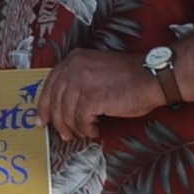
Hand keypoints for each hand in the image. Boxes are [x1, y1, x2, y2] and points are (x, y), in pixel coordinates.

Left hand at [34, 48, 160, 141]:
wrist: (152, 76)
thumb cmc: (129, 76)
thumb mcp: (97, 69)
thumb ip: (78, 80)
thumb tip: (63, 104)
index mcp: (74, 59)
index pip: (50, 85)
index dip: (44, 106)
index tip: (41, 121)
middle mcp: (75, 68)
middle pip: (56, 102)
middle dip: (58, 123)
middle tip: (65, 135)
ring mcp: (82, 82)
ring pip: (67, 114)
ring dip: (75, 128)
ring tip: (85, 132)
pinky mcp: (92, 98)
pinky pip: (82, 121)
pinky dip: (87, 129)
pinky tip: (95, 129)